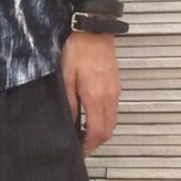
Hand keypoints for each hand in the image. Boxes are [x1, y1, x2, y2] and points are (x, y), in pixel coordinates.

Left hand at [60, 32, 120, 155]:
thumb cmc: (77, 50)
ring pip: (113, 121)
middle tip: (81, 144)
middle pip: (108, 131)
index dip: (89, 145)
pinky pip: (113, 110)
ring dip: (101, 131)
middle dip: (96, 142)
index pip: (98, 131)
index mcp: (95, 96)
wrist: (94, 30)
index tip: (79, 149)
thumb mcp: (65, 77)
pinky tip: (91, 116)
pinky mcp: (116, 85)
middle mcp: (109, 97)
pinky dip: (104, 119)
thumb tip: (70, 122)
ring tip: (84, 132)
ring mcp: (115, 91)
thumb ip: (69, 103)